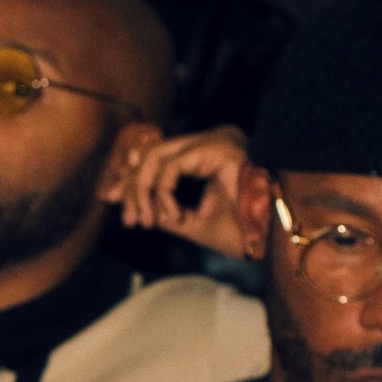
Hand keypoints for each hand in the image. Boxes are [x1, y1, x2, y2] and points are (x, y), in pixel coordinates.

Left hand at [105, 120, 250, 253]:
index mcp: (208, 154)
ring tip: (146, 220)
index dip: (130, 175)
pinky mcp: (217, 148)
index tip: (111, 198)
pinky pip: (171, 166)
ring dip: (142, 191)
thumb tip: (130, 200)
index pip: (158, 154)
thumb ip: (159, 207)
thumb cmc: (240, 233)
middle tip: (126, 217)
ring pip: (156, 156)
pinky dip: (163, 193)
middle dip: (130, 185)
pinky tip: (173, 215)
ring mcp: (215, 141)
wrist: (270, 241)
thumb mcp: (188, 220)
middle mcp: (211, 141)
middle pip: (152, 152)